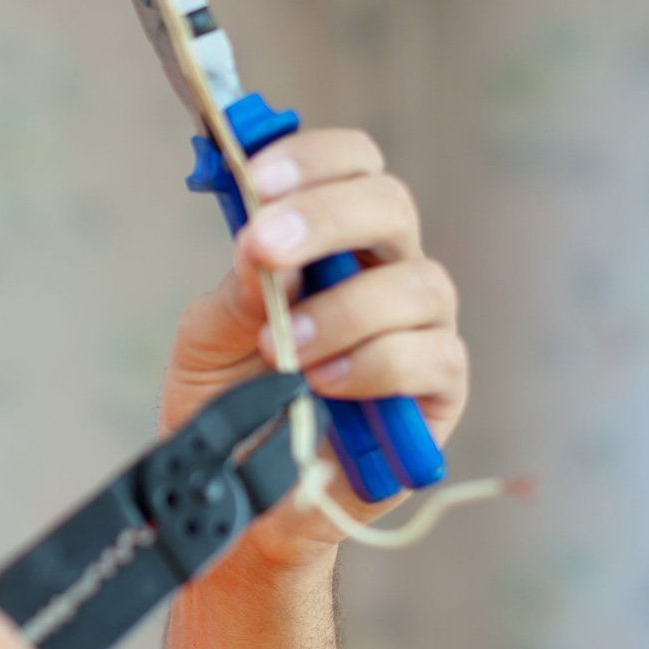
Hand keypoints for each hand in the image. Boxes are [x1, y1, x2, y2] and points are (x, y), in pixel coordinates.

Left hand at [158, 129, 469, 570]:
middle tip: (262, 245)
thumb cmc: (232, 397)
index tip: (256, 179)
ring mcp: (421, 325)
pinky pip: (428, 356)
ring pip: (416, 284)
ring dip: (339, 309)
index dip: (311, 160)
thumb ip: (237, 289)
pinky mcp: (439, 388)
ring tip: (279, 347)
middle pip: (390, 206)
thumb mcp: (209, 336)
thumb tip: (262, 245)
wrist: (242, 488)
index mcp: (333, 239)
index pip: (349, 167)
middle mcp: (385, 268)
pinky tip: (322, 382)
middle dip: (324, 218)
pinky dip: (371, 364)